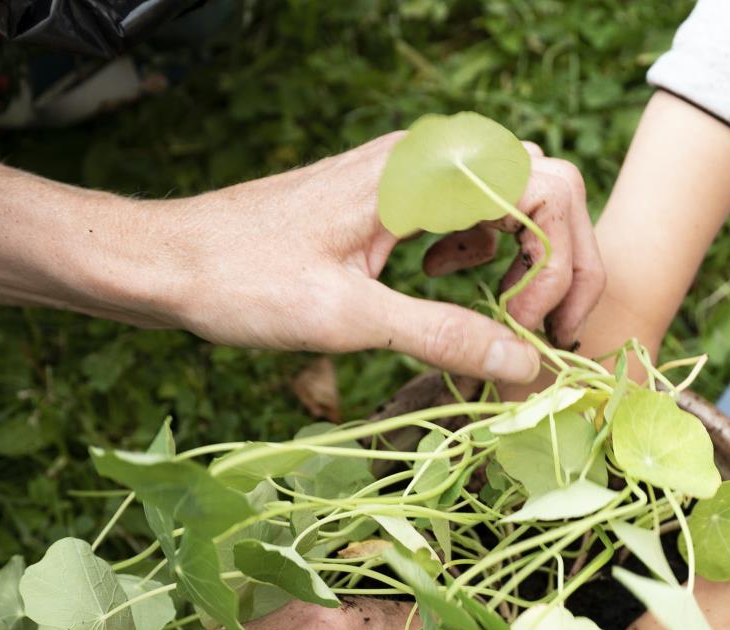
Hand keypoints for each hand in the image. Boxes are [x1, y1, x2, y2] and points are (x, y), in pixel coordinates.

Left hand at [156, 133, 603, 382]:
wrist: (169, 260)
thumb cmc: (243, 281)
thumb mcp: (350, 320)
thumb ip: (444, 337)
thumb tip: (526, 367)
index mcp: (422, 174)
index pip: (549, 189)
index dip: (558, 263)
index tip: (526, 327)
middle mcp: (424, 160)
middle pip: (546, 187)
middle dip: (560, 262)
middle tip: (541, 332)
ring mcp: (410, 173)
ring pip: (514, 196)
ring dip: (528, 258)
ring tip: (506, 315)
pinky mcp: (393, 196)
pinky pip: (471, 208)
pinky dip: (485, 250)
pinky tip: (446, 283)